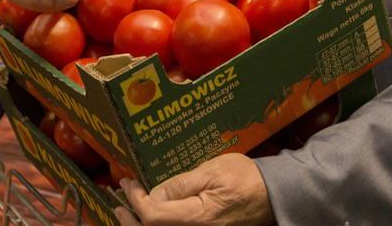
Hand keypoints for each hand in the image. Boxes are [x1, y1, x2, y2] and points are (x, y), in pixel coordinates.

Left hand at [115, 154, 273, 225]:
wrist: (273, 194)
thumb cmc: (246, 178)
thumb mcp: (211, 171)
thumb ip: (180, 184)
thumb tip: (152, 195)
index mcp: (201, 217)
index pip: (155, 216)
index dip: (136, 201)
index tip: (129, 184)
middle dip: (130, 220)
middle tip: (117, 203)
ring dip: (140, 225)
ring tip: (126, 211)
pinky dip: (157, 225)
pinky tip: (149, 217)